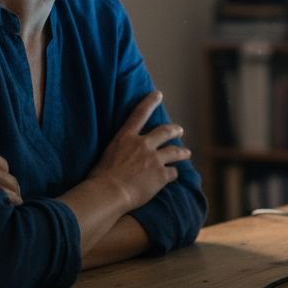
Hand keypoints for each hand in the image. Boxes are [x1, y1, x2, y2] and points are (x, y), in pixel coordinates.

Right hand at [89, 91, 189, 211]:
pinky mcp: (161, 174)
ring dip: (182, 152)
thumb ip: (120, 150)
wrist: (108, 192)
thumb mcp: (107, 155)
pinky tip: (172, 177)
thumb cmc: (100, 177)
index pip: (139, 114)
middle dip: (174, 130)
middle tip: (179, 130)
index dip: (149, 103)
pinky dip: (173, 174)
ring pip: (175, 151)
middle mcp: (142, 145)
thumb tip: (124, 155)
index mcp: (126, 138)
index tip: (158, 95)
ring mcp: (154, 159)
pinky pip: (173, 172)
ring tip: (187, 153)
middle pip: (165, 132)